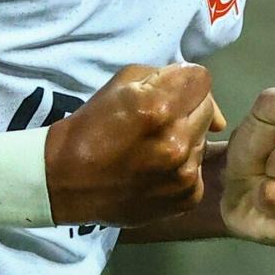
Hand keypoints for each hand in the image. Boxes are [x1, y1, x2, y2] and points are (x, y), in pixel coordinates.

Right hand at [44, 63, 226, 227]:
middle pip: (207, 109)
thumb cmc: (90, 127)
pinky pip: (198, 170)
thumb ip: (165, 77)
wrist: (67, 182)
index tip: (170, 90)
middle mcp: (177, 140)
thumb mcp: (119, 84)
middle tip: (158, 119)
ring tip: (153, 147)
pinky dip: (181, 167)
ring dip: (185, 138)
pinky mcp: (188, 197)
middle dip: (186, 108)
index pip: (201, 78)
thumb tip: (203, 98)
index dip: (185, 81)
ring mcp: (184, 173)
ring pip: (203, 140)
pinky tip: (156, 170)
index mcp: (158, 106)